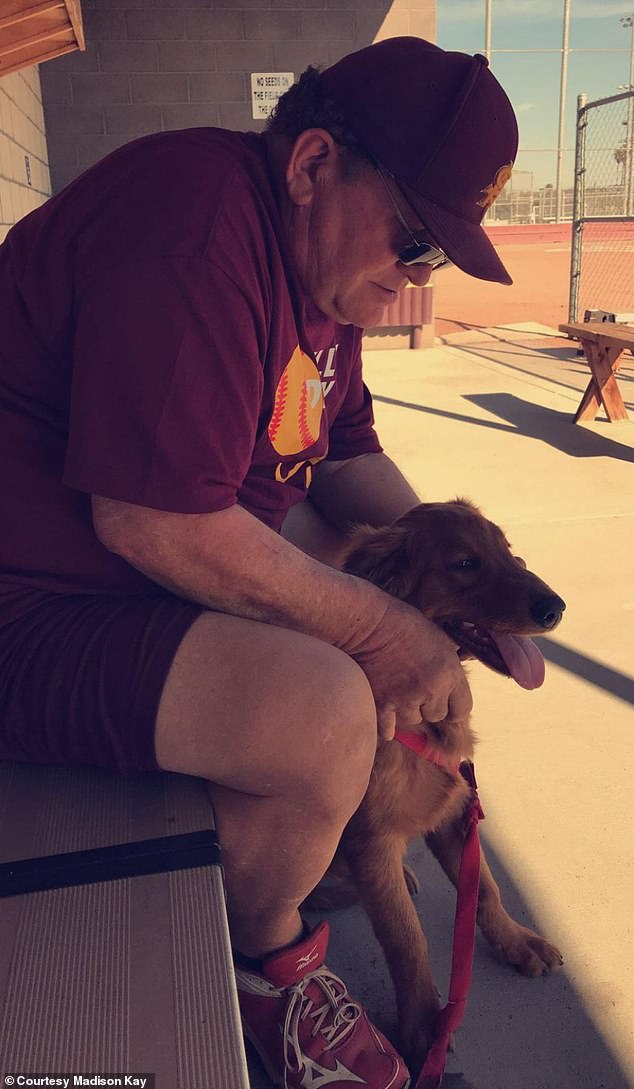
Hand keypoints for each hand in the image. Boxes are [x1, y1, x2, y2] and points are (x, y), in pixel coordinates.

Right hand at [343, 597, 472, 740]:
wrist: (369, 624)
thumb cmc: (405, 623)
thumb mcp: (439, 635)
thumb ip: (452, 656)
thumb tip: (462, 658)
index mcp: (450, 673)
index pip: (463, 708)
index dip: (455, 706)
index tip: (446, 701)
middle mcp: (431, 691)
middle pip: (437, 715)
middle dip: (429, 705)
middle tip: (417, 687)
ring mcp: (406, 700)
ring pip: (413, 719)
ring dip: (408, 709)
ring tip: (398, 689)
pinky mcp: (382, 704)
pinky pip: (388, 727)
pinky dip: (387, 725)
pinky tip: (387, 722)